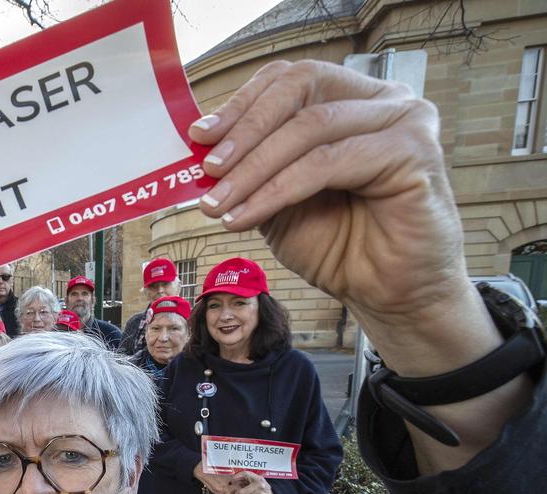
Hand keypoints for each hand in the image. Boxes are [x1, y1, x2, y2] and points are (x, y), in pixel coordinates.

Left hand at [190, 61, 471, 360]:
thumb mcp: (277, 197)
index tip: (198, 136)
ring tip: (217, 204)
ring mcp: (405, 120)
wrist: (388, 294)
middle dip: (243, 130)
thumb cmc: (340, 244)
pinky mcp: (414, 152)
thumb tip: (200, 144)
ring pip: (309, 127)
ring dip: (252, 167)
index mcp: (352, 99)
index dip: (241, 103)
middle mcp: (384, 100)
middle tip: (206, 169)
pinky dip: (277, 189)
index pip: (289, 79)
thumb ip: (249, 166)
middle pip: (300, 89)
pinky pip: (327, 162)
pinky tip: (245, 216)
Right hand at [194, 462, 240, 493]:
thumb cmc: (213, 466)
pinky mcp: (218, 490)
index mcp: (234, 477)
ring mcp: (224, 487)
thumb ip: (232, 472)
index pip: (244, 485)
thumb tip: (239, 474)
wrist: (202, 467)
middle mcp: (231, 482)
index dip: (249, 491)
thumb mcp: (225, 468)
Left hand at [231, 471, 274, 493]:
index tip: (232, 480)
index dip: (237, 477)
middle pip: (240, 492)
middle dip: (237, 493)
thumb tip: (233, 478)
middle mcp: (259, 488)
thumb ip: (246, 477)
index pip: (245, 475)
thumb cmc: (263, 487)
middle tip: (238, 493)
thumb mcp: (257, 479)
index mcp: (258, 480)